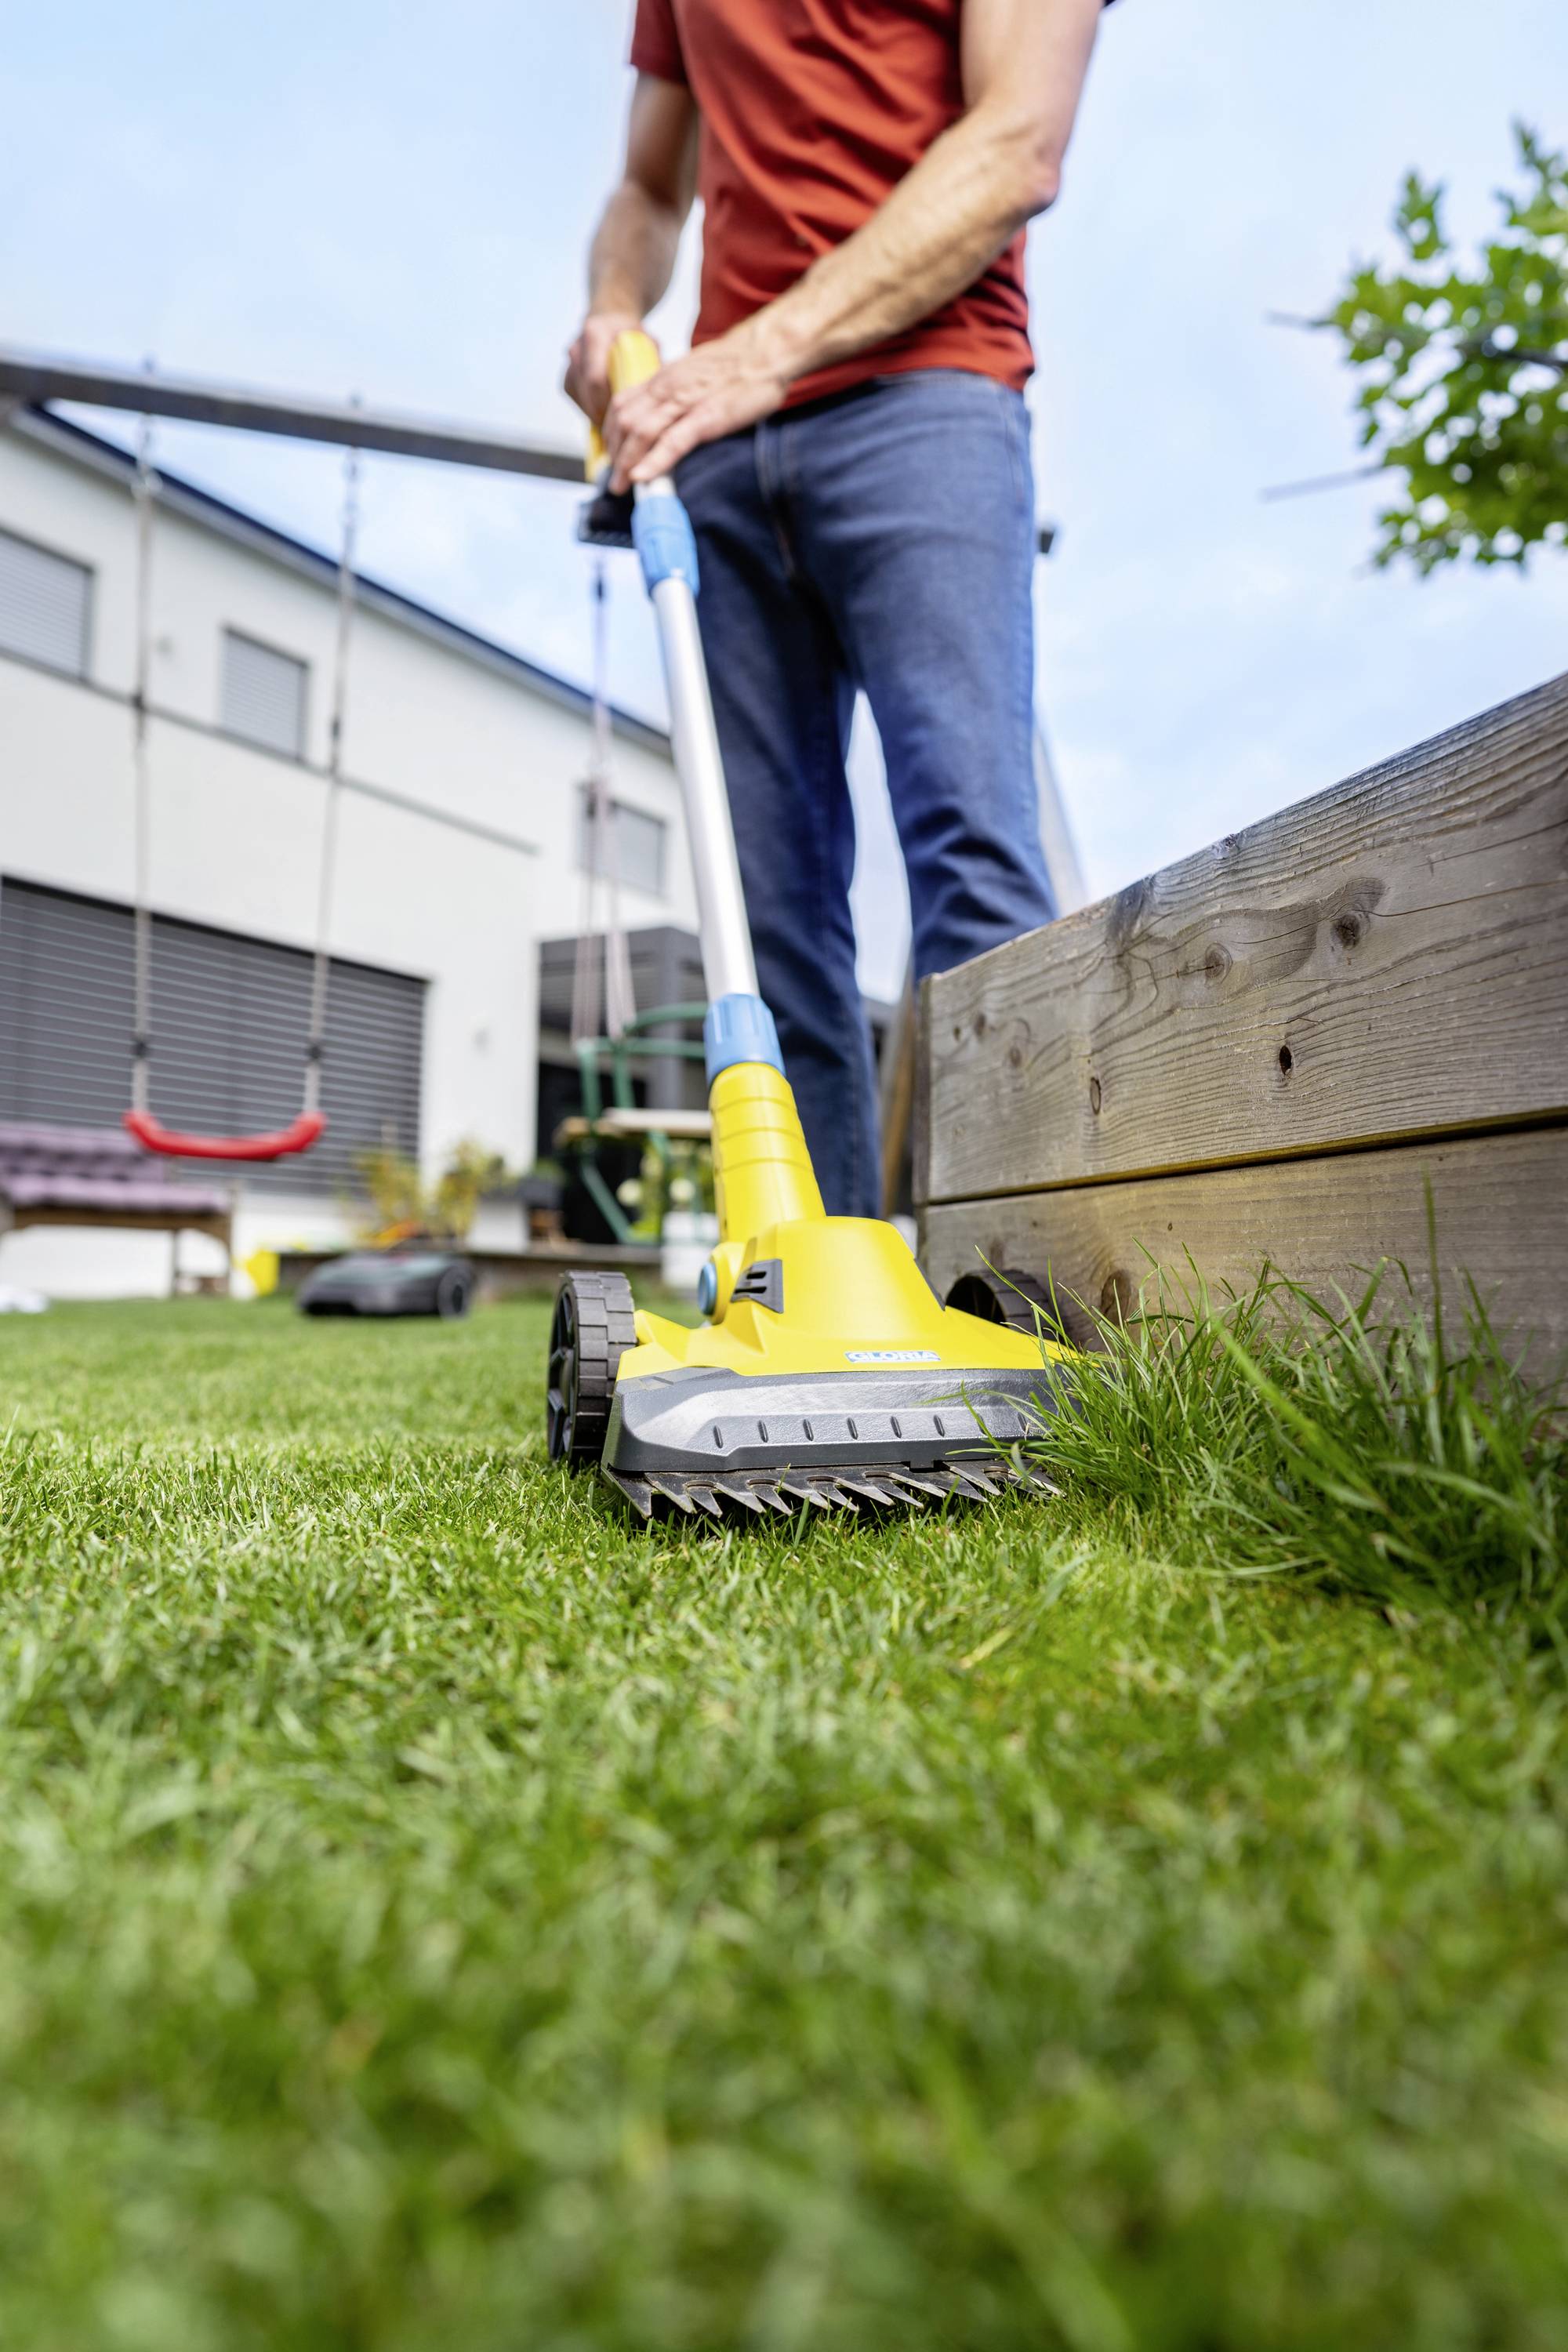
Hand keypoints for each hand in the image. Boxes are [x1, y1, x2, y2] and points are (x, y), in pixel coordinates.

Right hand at [564, 310, 645, 425]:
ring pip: (578, 396)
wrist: (609, 317)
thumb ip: (649, 363)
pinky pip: (576, 397)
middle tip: (619, 430)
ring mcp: (570, 361)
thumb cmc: (630, 332)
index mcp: (595, 335)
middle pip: (585, 391)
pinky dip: (589, 407)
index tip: (621, 419)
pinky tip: (605, 413)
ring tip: (614, 424)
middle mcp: (578, 346)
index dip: (607, 403)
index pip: (595, 378)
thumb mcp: (646, 341)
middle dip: (601, 412)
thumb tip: (657, 394)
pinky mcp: (567, 374)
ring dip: (595, 412)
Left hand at [604, 316, 800, 487]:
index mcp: (663, 379)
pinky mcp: (707, 416)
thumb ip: (674, 393)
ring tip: (622, 487)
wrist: (767, 351)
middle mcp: (667, 388)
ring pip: (641, 432)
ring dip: (627, 464)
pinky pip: (673, 441)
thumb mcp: (693, 373)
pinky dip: (654, 461)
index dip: (610, 433)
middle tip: (614, 481)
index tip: (612, 455)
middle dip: (614, 455)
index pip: (622, 405)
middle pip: (624, 421)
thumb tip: (662, 415)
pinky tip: (643, 477)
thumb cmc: (736, 365)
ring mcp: (685, 402)